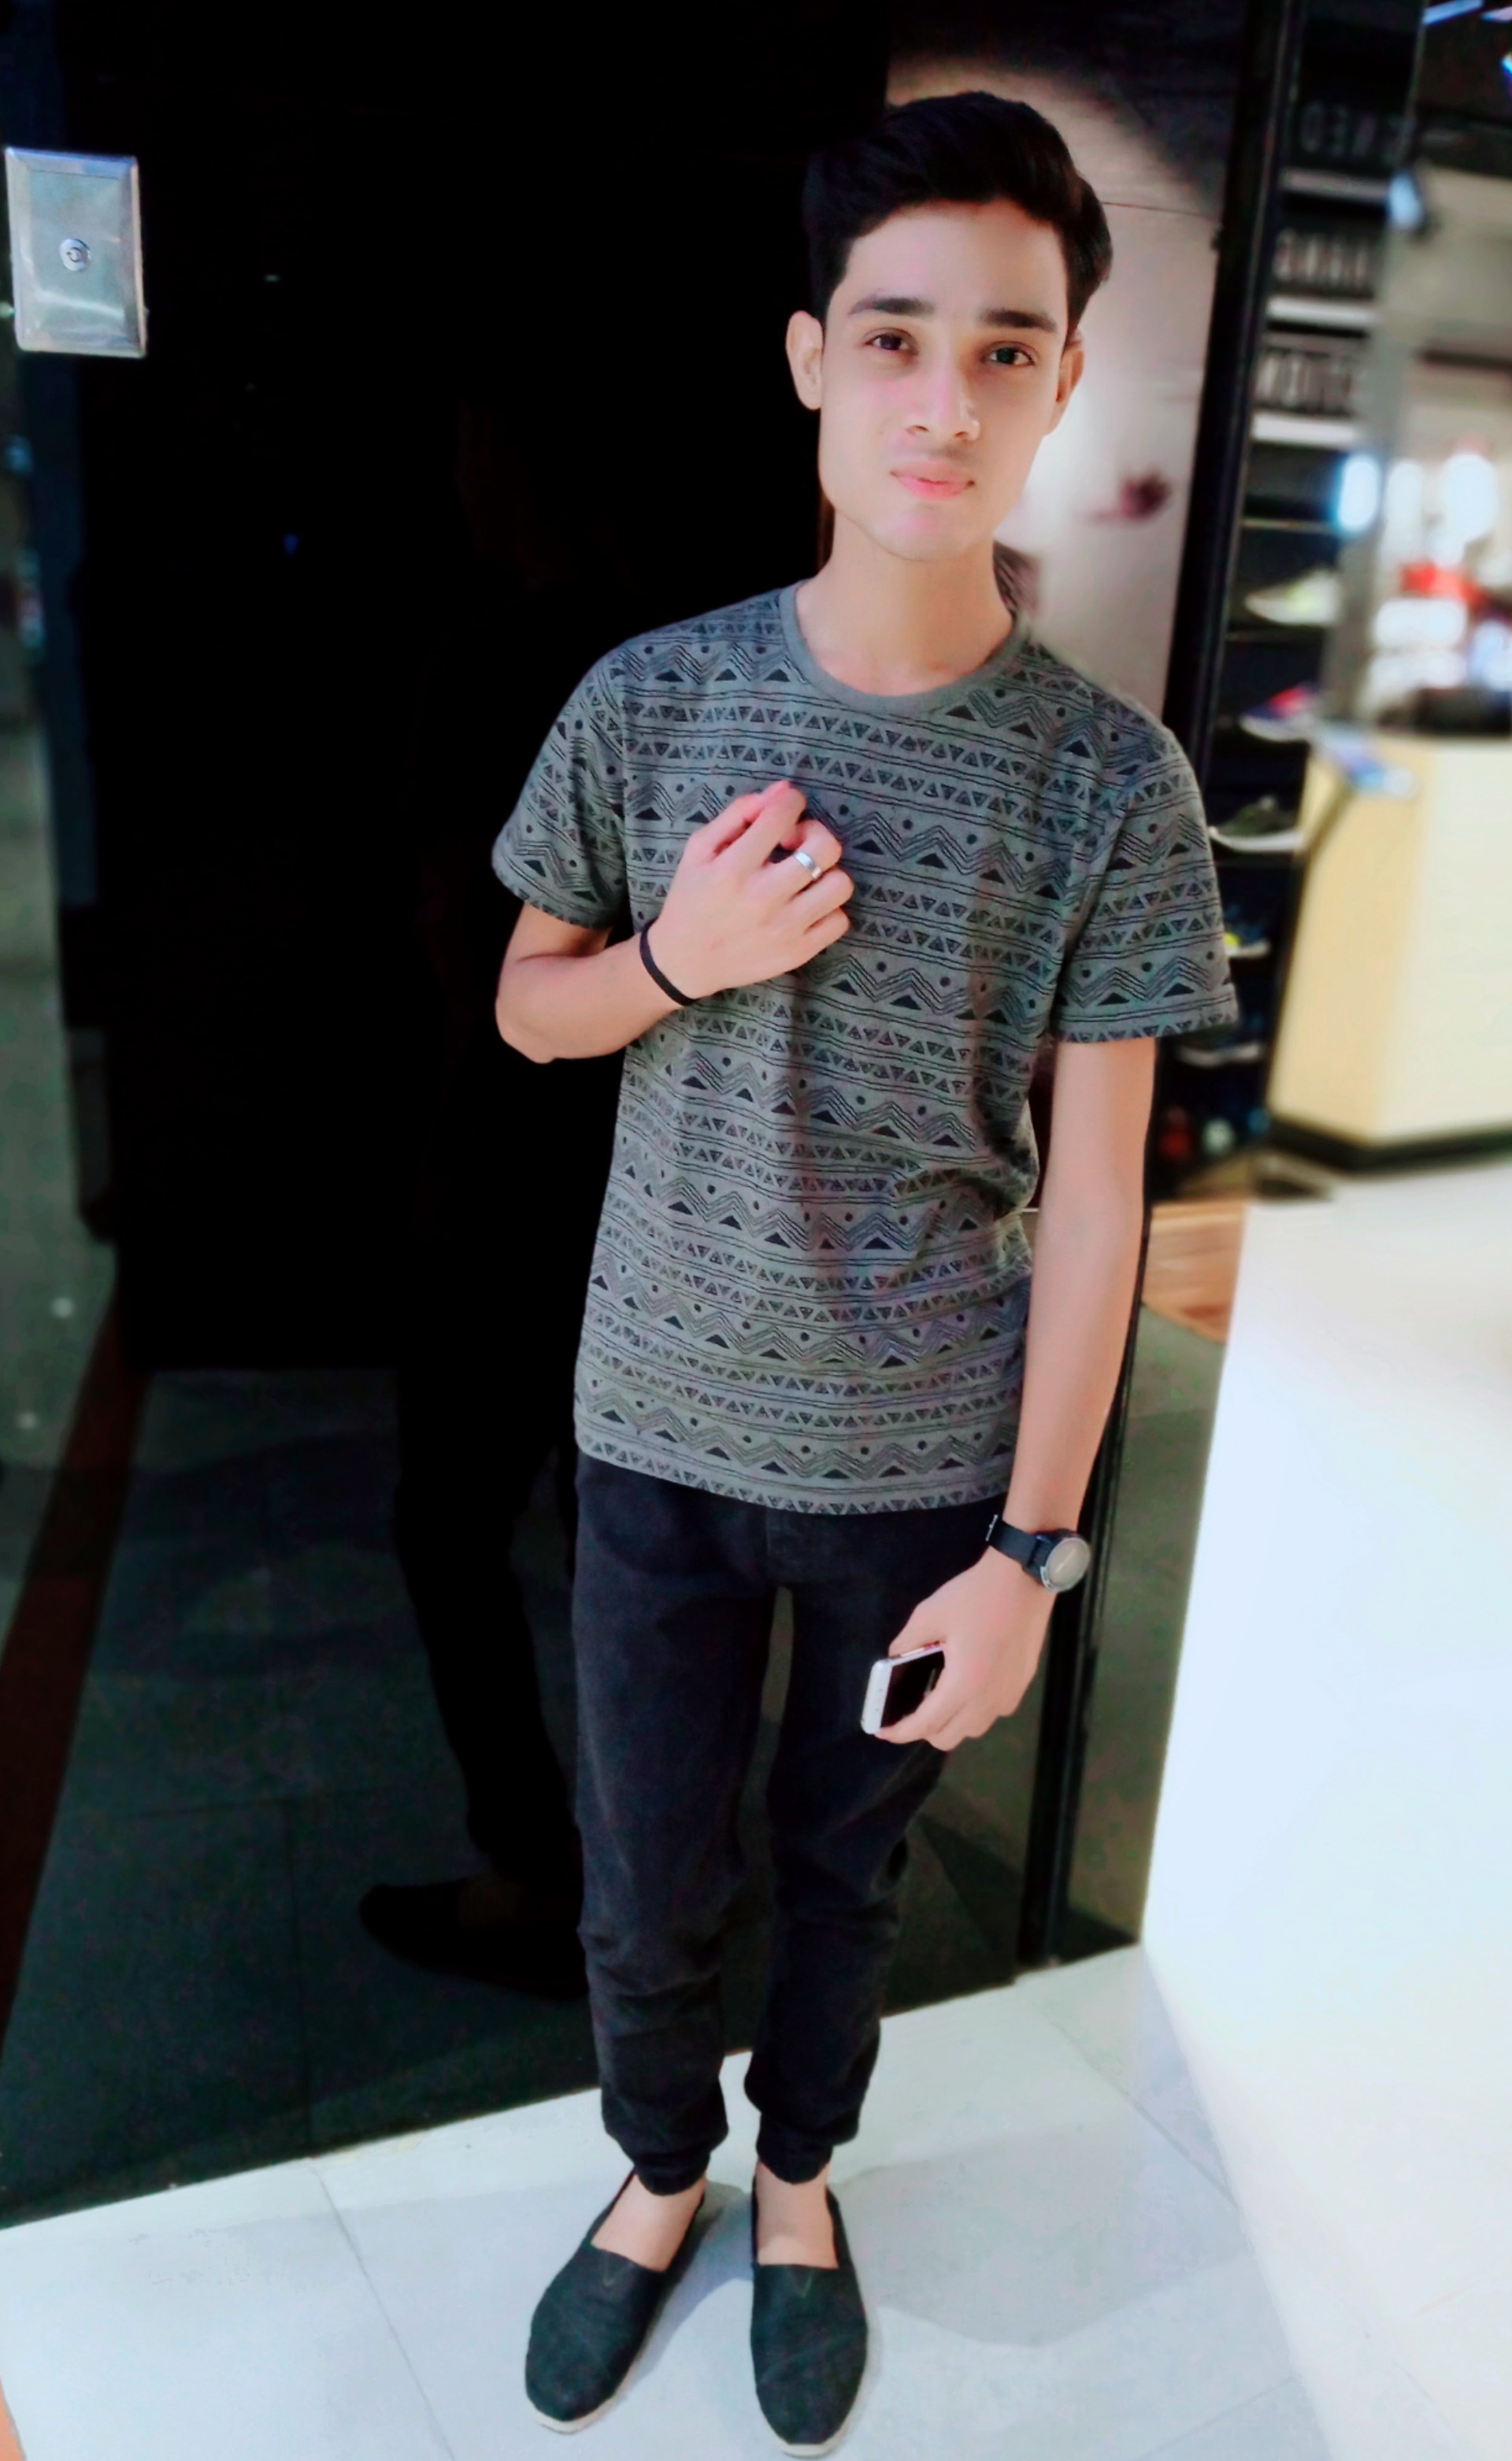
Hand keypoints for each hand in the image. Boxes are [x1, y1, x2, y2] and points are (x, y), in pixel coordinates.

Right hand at [647, 780, 852, 1000]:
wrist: (684, 961)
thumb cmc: (691, 898)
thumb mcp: (700, 848)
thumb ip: (739, 813)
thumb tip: (783, 790)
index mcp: (733, 868)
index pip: (782, 815)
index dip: (790, 802)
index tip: (785, 810)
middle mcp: (763, 898)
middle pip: (825, 848)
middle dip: (815, 833)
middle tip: (796, 844)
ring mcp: (785, 928)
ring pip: (840, 885)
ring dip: (826, 872)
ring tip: (805, 877)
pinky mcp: (798, 952)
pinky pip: (839, 921)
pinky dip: (828, 909)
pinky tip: (806, 905)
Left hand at [876, 1550, 1054, 1752]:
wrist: (1024, 1580)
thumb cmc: (975, 1596)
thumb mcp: (929, 1615)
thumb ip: (906, 1643)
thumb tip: (894, 1661)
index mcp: (963, 1685)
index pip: (927, 1724)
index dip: (901, 1732)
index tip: (882, 1732)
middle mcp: (988, 1700)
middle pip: (949, 1737)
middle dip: (924, 1730)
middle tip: (908, 1710)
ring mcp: (1008, 1695)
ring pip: (972, 1729)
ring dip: (950, 1723)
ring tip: (935, 1699)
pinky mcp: (1021, 1686)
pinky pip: (990, 1713)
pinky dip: (972, 1711)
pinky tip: (964, 1686)